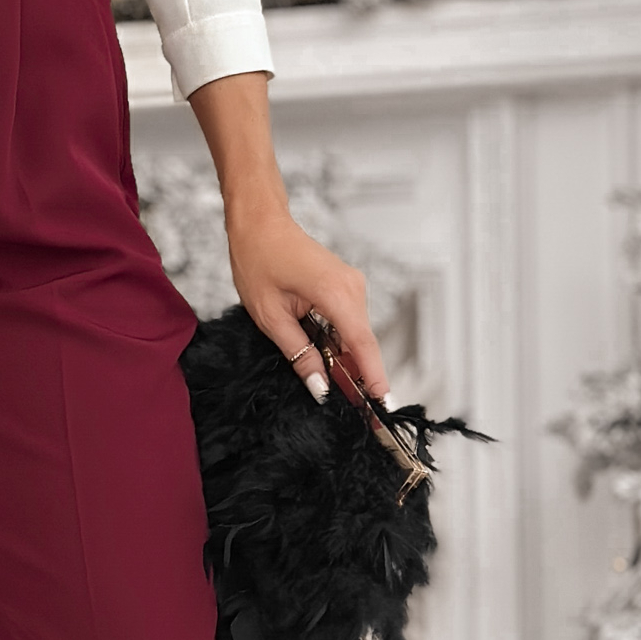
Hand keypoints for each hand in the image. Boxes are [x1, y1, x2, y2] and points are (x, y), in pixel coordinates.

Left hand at [185, 73, 388, 402]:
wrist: (260, 222)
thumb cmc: (258, 261)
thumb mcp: (271, 317)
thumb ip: (299, 354)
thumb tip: (320, 387)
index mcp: (336, 294)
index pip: (362, 345)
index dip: (373, 378)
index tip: (382, 406)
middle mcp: (353, 290)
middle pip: (362, 346)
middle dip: (359, 381)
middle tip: (361, 417)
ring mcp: (352, 288)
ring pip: (355, 338)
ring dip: (347, 365)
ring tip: (343, 398)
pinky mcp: (345, 289)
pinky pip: (348, 326)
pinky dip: (341, 348)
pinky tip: (332, 369)